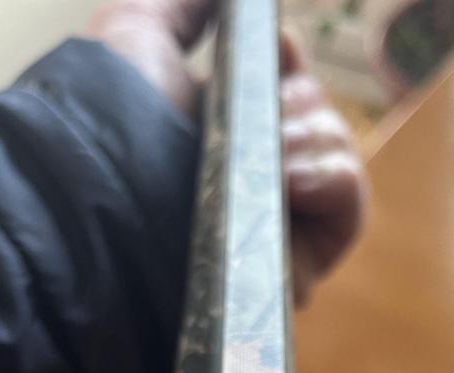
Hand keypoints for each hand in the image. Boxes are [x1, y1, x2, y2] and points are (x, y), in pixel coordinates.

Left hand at [86, 0, 367, 303]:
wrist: (105, 206)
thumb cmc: (110, 122)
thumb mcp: (137, 31)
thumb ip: (184, 3)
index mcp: (212, 130)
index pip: (280, 87)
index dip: (287, 60)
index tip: (281, 46)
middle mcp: (244, 180)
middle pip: (315, 115)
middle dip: (299, 98)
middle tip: (262, 108)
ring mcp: (273, 226)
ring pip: (336, 153)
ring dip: (314, 135)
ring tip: (270, 149)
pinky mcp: (297, 265)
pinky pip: (348, 204)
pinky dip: (333, 178)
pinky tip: (290, 181)